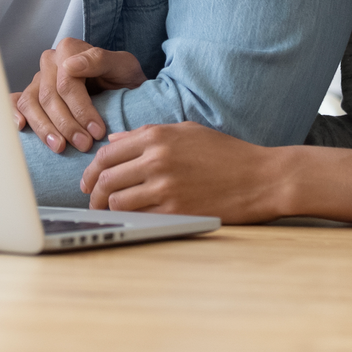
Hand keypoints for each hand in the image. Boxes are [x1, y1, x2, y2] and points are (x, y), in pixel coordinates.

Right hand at [11, 37, 145, 153]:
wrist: (123, 88)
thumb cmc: (123, 78)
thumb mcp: (124, 66)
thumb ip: (99, 60)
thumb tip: (70, 66)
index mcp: (69, 50)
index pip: (67, 83)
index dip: (81, 110)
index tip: (97, 131)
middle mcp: (50, 62)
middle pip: (49, 96)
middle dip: (66, 124)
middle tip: (85, 144)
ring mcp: (38, 79)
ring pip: (31, 103)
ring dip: (44, 128)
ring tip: (60, 147)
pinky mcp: (32, 94)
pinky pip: (16, 103)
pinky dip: (14, 114)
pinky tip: (22, 128)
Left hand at [79, 122, 286, 222]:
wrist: (262, 177)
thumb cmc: (226, 153)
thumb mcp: (186, 131)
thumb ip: (147, 134)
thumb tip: (114, 140)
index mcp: (157, 136)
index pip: (107, 153)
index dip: (91, 170)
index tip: (88, 181)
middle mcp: (156, 159)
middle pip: (106, 178)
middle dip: (93, 192)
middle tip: (92, 201)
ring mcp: (165, 186)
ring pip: (117, 200)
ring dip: (109, 208)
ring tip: (110, 212)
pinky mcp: (176, 210)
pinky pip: (140, 216)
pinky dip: (131, 219)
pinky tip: (132, 219)